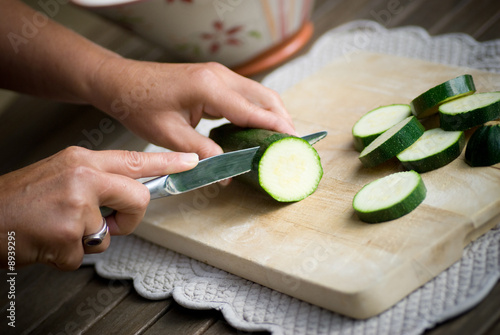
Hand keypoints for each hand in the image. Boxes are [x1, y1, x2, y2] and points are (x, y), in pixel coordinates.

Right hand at [0, 147, 197, 269]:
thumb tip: (127, 193)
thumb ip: (97, 180)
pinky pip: (85, 254)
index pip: (136, 159)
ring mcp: (76, 205)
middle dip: (132, 217)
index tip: (192, 162)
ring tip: (61, 229)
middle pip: (140, 197)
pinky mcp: (68, 234)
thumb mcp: (62, 174)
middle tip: (110, 223)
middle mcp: (83, 177)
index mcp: (82, 161)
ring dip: (90, 239)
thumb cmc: (21, 199)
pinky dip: (67, 256)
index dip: (168, 162)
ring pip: (111, 233)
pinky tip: (48, 242)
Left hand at [90, 60, 296, 158]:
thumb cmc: (140, 105)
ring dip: (272, 114)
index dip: (276, 127)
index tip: (295, 142)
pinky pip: (245, 94)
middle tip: (293, 144)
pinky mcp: (214, 79)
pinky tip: (259, 127)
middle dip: (282, 119)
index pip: (253, 110)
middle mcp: (219, 76)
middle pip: (265, 97)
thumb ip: (201, 152)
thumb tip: (226, 171)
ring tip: (281, 138)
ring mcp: (218, 75)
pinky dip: (257, 110)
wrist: (122, 82)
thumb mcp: (169, 135)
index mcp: (209, 87)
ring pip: (258, 94)